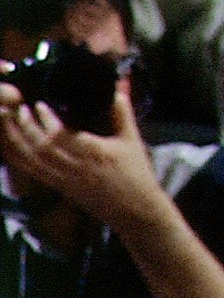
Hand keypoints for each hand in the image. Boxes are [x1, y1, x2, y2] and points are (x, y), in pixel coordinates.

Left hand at [0, 74, 163, 235]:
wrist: (134, 211)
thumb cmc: (136, 175)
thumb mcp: (132, 140)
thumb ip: (122, 112)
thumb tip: (118, 86)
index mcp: (94, 153)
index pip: (62, 136)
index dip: (46, 121)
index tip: (39, 105)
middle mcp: (76, 168)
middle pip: (41, 148)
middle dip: (26, 127)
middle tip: (19, 109)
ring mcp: (66, 180)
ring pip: (34, 161)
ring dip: (18, 141)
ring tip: (10, 123)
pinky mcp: (61, 188)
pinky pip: (34, 173)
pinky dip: (20, 159)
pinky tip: (13, 146)